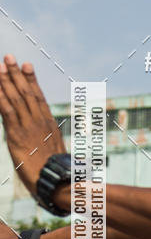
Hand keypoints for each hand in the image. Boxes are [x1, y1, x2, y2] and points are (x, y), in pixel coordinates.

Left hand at [0, 55, 65, 197]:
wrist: (57, 181)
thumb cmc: (57, 172)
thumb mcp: (54, 152)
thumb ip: (47, 141)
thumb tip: (46, 138)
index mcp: (48, 124)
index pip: (39, 97)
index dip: (31, 80)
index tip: (27, 65)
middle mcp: (38, 121)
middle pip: (26, 92)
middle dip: (16, 74)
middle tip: (10, 57)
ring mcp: (27, 127)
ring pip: (16, 98)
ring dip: (6, 81)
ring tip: (0, 66)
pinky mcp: (16, 135)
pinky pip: (6, 112)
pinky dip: (0, 97)